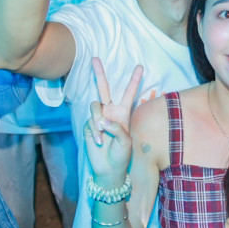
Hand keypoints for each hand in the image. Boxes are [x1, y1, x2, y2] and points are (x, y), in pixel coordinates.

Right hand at [86, 57, 142, 184]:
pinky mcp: (89, 125)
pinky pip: (90, 121)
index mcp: (123, 113)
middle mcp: (110, 112)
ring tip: (104, 133)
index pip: (129, 93)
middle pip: (104, 88)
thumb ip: (117, 128)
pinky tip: (100, 142)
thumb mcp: (127, 141)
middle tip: (94, 58)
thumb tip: (102, 121)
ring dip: (99, 119)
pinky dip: (95, 131)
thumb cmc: (122, 155)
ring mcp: (98, 118)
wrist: (109, 169)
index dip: (134, 80)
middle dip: (99, 73)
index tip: (140, 66)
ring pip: (95, 105)